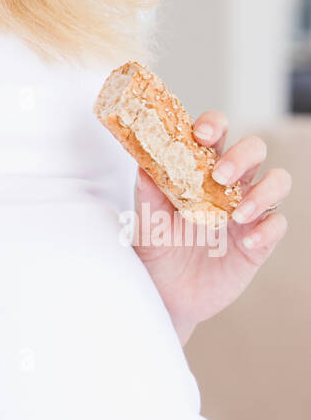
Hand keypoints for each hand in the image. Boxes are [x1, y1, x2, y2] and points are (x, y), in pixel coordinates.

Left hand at [131, 110, 291, 342]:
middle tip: (220, 175)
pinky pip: (277, 224)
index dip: (214, 124)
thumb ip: (148, 193)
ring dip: (263, 191)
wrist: (166, 295)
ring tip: (237, 214)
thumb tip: (143, 161)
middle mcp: (228, 185)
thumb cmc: (156, 250)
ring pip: (277, 181)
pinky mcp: (258, 241)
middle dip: (242, 155)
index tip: (201, 135)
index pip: (216, 132)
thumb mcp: (146, 222)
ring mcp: (247, 211)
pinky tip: (248, 241)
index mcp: (199, 169)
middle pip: (254, 149)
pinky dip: (268, 229)